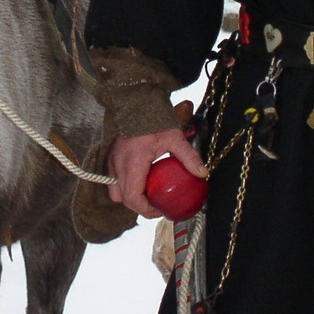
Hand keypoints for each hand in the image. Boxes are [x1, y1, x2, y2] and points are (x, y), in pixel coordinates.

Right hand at [106, 100, 205, 218]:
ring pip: (115, 192)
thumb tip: (203, 173)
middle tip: (157, 206)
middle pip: (123, 199)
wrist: (135, 103)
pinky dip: (125, 187)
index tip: (160, 210)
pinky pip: (114, 181)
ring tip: (147, 196)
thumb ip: (188, 156)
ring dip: (130, 197)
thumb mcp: (174, 138)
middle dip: (140, 207)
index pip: (133, 197)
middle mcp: (118, 165)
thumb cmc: (153, 121)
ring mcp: (112, 162)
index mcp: (133, 163)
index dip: (146, 210)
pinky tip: (140, 182)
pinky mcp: (111, 159)